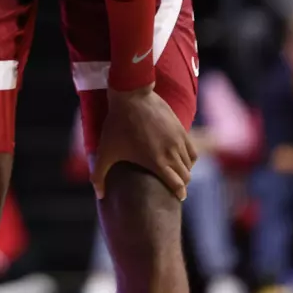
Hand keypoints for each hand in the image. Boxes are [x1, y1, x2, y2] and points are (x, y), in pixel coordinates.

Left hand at [92, 86, 195, 200]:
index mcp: (157, 162)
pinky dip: (190, 158)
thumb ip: (99, 175)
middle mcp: (172, 153)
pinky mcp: (181, 129)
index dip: (179, 193)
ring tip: (178, 173)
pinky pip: (193, 150)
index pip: (177, 185)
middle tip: (175, 187)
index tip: (178, 197)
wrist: (131, 96)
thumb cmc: (117, 125)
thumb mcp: (106, 151)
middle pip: (186, 176)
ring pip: (190, 163)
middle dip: (182, 184)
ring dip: (186, 170)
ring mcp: (179, 140)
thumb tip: (99, 195)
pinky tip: (182, 158)